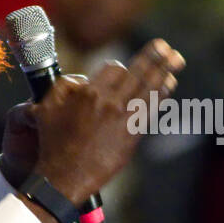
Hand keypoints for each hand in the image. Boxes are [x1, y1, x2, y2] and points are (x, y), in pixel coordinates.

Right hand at [27, 39, 183, 202]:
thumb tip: (81, 79)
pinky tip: (169, 84)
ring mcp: (123, 118)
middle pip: (137, 72)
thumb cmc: (52, 143)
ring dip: (165, 71)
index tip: (122, 68)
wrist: (64, 177)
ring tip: (176, 59)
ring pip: (149, 88)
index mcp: (88, 93)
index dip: (119, 66)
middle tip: (165, 45)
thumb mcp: (46, 108)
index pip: (113, 68)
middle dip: (154, 56)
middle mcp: (109, 102)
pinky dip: (162, 94)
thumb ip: (63, 87)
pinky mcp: (132, 134)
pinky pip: (152, 108)